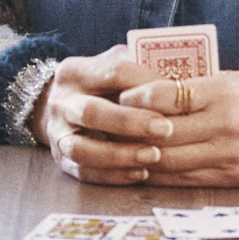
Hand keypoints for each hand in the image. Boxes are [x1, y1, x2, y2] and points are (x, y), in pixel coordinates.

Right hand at [37, 47, 176, 182]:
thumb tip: (182, 82)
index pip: (113, 72)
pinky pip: (84, 172)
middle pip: (92, 112)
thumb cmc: (102, 85)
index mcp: (76, 71)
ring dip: (120, 155)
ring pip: (82, 148)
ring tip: (153, 156)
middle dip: (130, 122)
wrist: (62, 105)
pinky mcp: (60, 160)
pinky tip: (140, 173)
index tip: (176, 95)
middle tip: (166, 129)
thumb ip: (141, 70)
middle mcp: (61, 102)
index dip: (146, 85)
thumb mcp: (116, 64)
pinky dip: (113, 175)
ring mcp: (57, 133)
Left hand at [119, 69, 238, 186]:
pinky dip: (160, 176)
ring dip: (139, 157)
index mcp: (222, 93)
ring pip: (169, 161)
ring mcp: (227, 155)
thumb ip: (195, 87)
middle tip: (108, 127)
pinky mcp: (231, 177)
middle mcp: (223, 125)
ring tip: (119, 150)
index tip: (122, 97)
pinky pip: (186, 180)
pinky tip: (143, 170)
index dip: (137, 99)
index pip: (167, 96)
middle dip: (130, 131)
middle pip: (161, 133)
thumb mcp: (233, 80)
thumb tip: (149, 90)